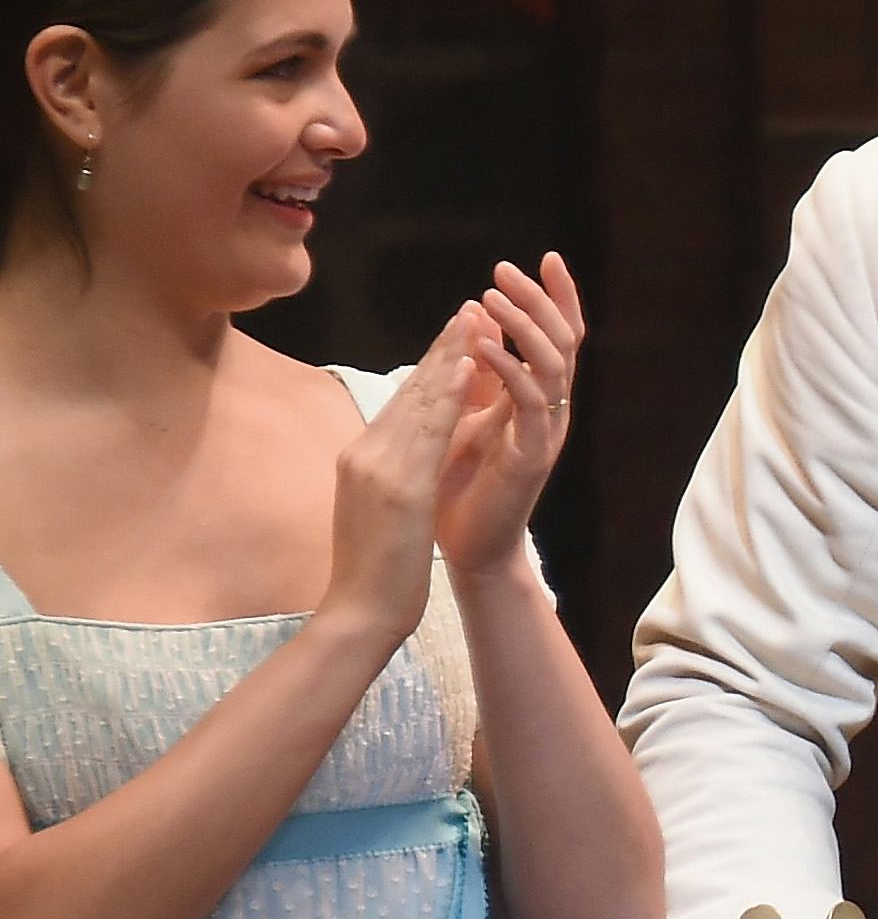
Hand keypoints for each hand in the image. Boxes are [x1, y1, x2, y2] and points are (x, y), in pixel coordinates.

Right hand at [318, 314, 480, 646]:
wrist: (360, 611)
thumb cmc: (376, 570)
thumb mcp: (383, 511)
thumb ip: (391, 475)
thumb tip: (405, 455)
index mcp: (361, 459)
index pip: (402, 404)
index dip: (428, 367)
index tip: (453, 335)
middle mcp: (365, 453)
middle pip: (410, 391)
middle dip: (441, 348)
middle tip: (469, 307)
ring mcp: (378, 466)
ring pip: (420, 399)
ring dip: (449, 355)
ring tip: (474, 319)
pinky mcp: (399, 485)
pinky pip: (430, 430)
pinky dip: (449, 394)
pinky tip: (468, 367)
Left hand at [433, 255, 582, 575]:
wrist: (471, 549)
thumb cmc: (465, 487)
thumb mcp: (468, 416)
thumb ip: (480, 373)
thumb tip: (477, 318)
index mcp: (538, 399)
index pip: (558, 337)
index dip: (557, 298)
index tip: (546, 258)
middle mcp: (552, 411)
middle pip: (564, 342)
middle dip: (539, 300)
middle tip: (507, 269)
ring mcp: (546, 433)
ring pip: (553, 366)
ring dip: (523, 328)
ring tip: (491, 299)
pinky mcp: (532, 457)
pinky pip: (530, 405)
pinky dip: (509, 371)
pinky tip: (484, 350)